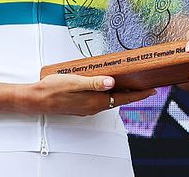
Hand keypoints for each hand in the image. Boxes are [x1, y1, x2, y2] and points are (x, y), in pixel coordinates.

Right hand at [21, 74, 155, 115]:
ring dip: (121, 93)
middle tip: (145, 84)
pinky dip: (108, 94)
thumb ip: (94, 82)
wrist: (37, 99)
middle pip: (119, 100)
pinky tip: (107, 86)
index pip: (123, 98)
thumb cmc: (54, 89)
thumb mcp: (75, 82)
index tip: (152, 90)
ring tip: (129, 83)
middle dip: (133, 93)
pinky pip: (100, 100)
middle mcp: (93, 106)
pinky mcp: (81, 105)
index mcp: (95, 101)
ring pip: (109, 100)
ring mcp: (87, 107)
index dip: (139, 94)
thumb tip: (112, 82)